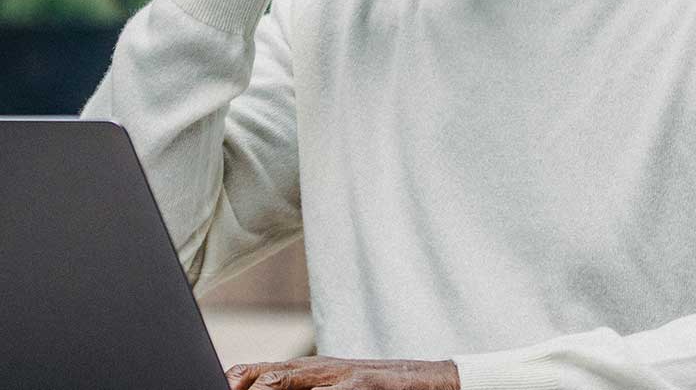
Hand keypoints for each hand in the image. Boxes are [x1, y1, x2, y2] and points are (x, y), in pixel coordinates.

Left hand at [224, 354, 459, 389]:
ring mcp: (341, 376)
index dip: (233, 381)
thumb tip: (259, 387)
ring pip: (290, 380)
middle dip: (242, 386)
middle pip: (269, 375)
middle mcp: (319, 369)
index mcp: (308, 371)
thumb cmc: (372, 388)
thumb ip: (298, 388)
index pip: (259, 372)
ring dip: (265, 389)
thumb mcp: (332, 387)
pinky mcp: (361, 385)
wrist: (425, 381)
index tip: (211, 385)